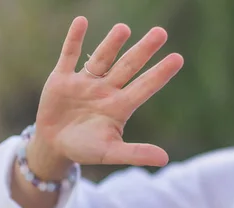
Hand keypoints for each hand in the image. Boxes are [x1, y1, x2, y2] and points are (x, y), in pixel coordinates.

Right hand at [32, 16, 183, 167]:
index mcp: (120, 107)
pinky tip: (82, 22)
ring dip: (112, 43)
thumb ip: (136, 154)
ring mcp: (85, 82)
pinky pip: (69, 55)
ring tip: (124, 28)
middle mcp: (106, 90)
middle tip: (161, 33)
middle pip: (128, 67)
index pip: (145, 87)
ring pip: (102, 59)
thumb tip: (165, 160)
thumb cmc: (86, 149)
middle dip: (144, 50)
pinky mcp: (62, 79)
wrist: (54, 145)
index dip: (160, 74)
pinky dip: (74, 39)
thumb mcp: (111, 152)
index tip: (178, 58)